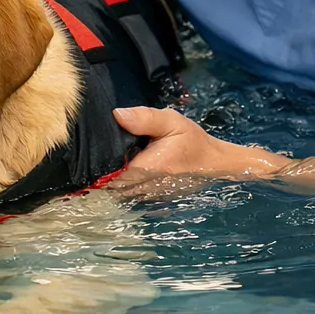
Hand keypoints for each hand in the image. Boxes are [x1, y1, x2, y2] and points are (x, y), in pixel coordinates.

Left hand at [106, 107, 289, 193]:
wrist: (212, 162)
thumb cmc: (191, 140)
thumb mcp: (171, 121)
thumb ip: (144, 118)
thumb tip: (118, 115)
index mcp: (147, 168)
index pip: (109, 171)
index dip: (102, 160)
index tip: (106, 147)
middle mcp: (144, 187)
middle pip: (110, 183)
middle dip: (108, 169)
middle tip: (115, 151)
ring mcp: (147, 196)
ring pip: (118, 190)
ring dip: (116, 178)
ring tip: (124, 159)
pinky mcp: (151, 198)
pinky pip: (129, 194)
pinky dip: (126, 183)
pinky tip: (133, 168)